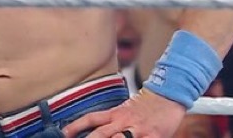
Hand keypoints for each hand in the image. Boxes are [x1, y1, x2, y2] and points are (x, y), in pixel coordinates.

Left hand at [63, 90, 185, 137]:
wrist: (168, 98)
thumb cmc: (145, 106)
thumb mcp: (125, 109)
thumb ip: (112, 120)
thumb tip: (95, 128)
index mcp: (115, 113)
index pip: (91, 119)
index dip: (76, 126)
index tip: (64, 133)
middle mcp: (123, 121)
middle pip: (101, 133)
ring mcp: (138, 130)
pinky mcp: (152, 137)